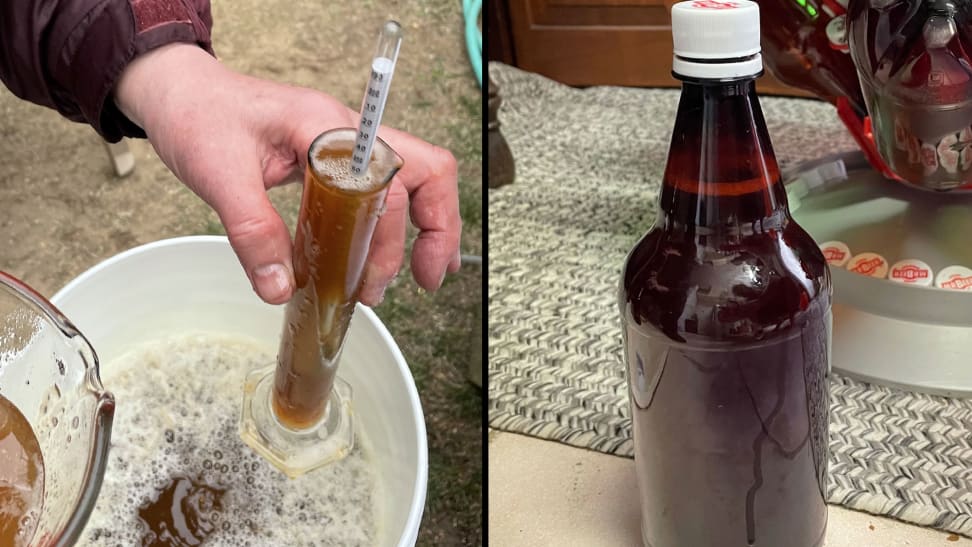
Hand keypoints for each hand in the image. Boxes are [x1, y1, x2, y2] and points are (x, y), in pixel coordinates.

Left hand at [114, 44, 461, 304]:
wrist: (177, 92)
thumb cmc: (197, 116)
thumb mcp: (218, 176)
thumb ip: (252, 232)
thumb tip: (280, 287)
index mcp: (326, 126)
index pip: (384, 179)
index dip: (388, 233)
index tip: (375, 277)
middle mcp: (347, 130)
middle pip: (425, 170)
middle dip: (436, 227)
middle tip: (427, 278)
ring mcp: (344, 143)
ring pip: (414, 176)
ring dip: (423, 226)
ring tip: (412, 275)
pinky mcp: (333, 159)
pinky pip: (384, 186)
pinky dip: (397, 221)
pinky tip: (390, 252)